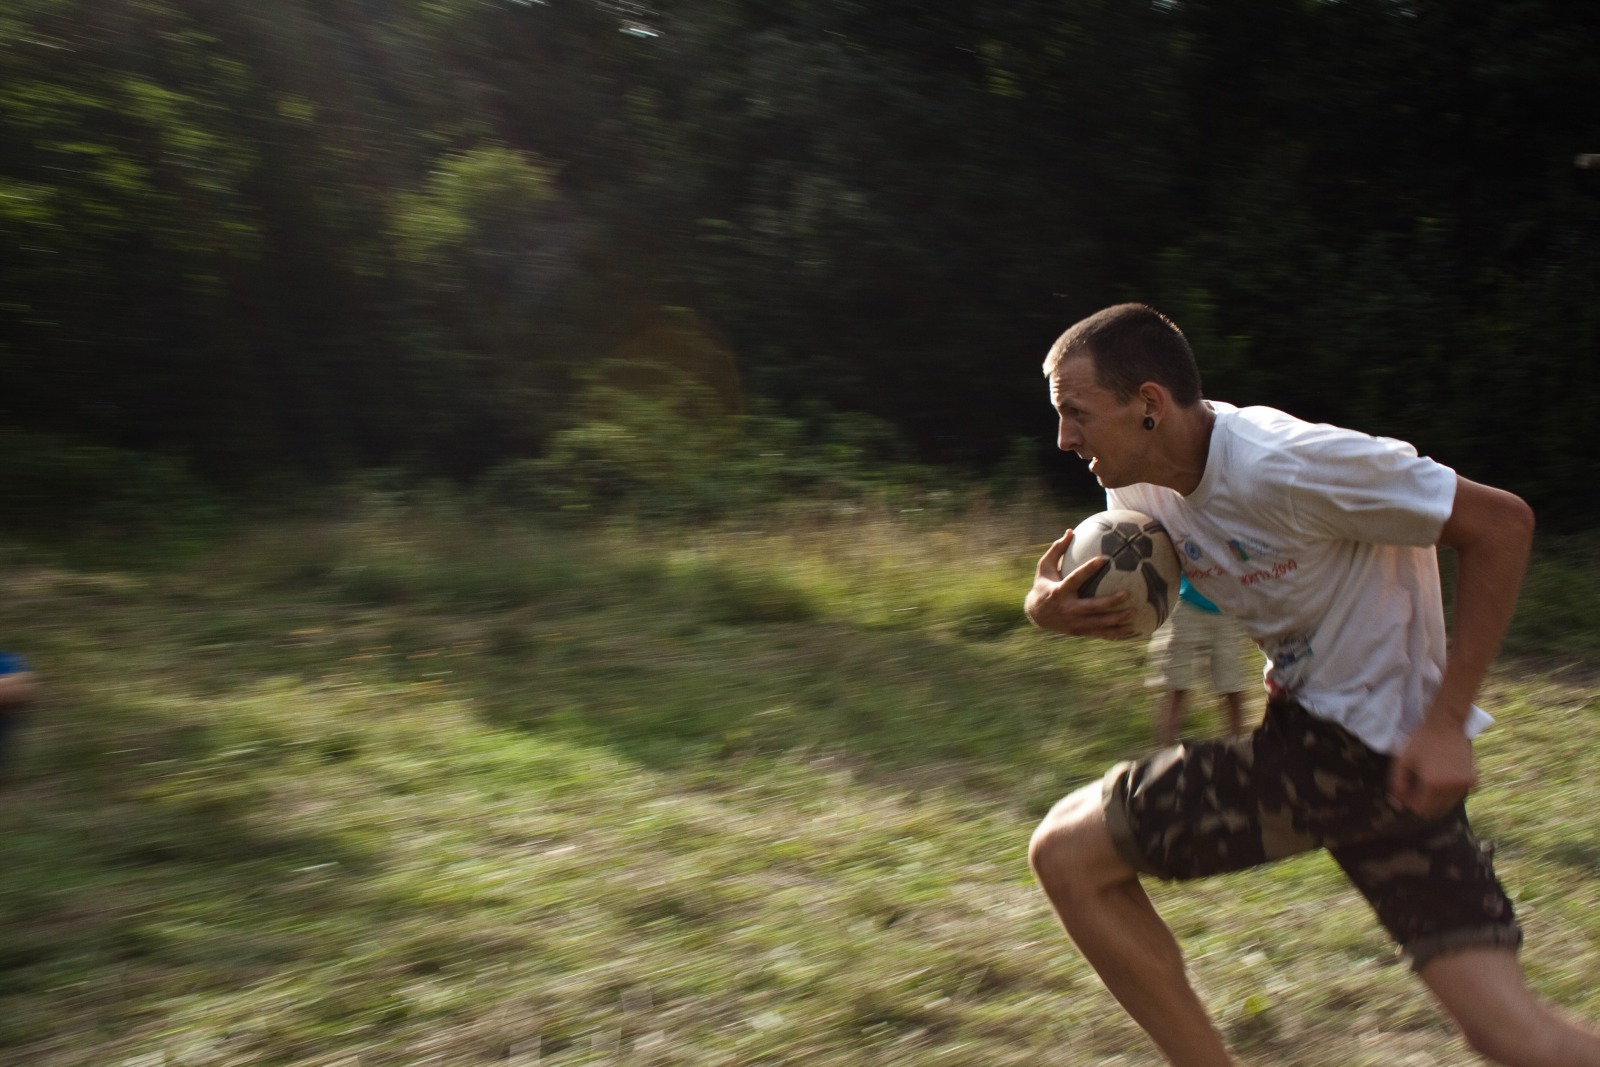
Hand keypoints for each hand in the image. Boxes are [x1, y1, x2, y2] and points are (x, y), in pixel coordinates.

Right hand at [1023, 529, 1137, 638]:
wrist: (1036, 615)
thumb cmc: (1043, 585)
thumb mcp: (1044, 567)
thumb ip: (1057, 550)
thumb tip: (1070, 531)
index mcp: (1060, 591)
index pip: (1076, 579)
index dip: (1089, 569)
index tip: (1104, 558)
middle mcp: (1068, 608)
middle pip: (1093, 606)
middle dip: (1111, 601)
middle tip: (1128, 593)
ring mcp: (1075, 622)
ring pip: (1099, 623)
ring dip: (1118, 620)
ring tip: (1135, 613)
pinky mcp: (1079, 631)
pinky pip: (1100, 634)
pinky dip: (1115, 633)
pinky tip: (1131, 630)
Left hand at [1388, 715, 1475, 819]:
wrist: (1446, 724)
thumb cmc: (1421, 740)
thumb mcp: (1402, 761)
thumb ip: (1397, 785)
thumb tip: (1398, 807)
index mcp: (1433, 785)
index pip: (1420, 809)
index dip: (1410, 801)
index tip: (1405, 788)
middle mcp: (1452, 789)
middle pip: (1434, 810)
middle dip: (1422, 801)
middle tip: (1415, 783)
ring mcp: (1465, 786)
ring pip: (1446, 805)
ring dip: (1435, 799)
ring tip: (1428, 778)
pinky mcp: (1473, 781)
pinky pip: (1457, 797)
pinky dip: (1447, 793)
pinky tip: (1441, 776)